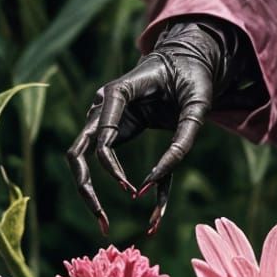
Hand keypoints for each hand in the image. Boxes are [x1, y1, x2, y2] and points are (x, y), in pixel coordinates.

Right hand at [67, 17, 261, 235]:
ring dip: (88, 190)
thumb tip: (149, 188)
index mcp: (119, 91)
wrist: (188, 55)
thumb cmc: (193, 75)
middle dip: (85, 188)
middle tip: (103, 220)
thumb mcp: (198, 105)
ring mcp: (105, 115)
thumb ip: (182, 141)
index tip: (132, 191)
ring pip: (80, 157)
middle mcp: (104, 104)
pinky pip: (104, 158)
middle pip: (78, 150)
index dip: (111, 169)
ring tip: (104, 222)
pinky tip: (135, 210)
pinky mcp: (114, 127)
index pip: (102, 139)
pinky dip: (109, 183)